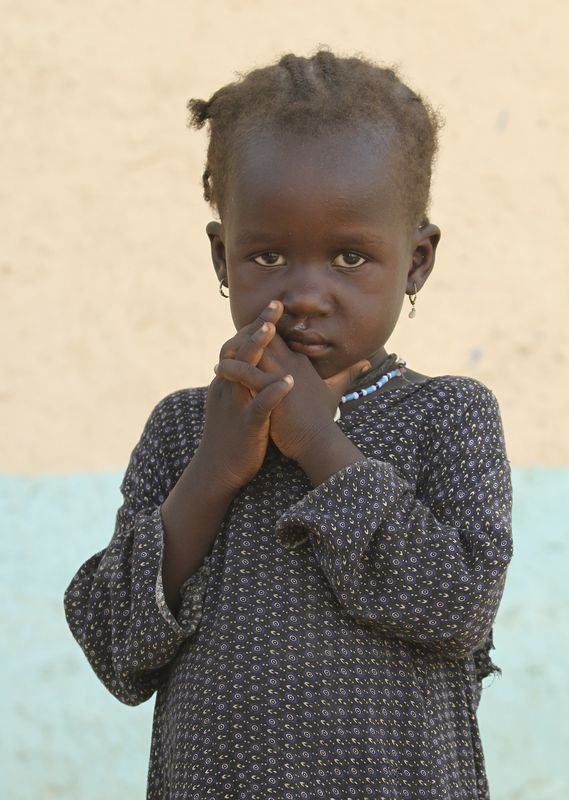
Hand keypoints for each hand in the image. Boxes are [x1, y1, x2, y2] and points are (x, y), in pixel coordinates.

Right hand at [194, 303, 293, 493]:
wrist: (217, 471)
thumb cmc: (234, 437)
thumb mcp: (238, 405)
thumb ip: (248, 385)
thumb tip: (264, 368)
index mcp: (228, 382)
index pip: (239, 345)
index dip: (256, 325)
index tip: (273, 306)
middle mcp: (228, 388)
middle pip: (239, 349)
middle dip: (257, 326)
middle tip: (274, 304)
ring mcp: (235, 405)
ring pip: (244, 371)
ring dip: (257, 349)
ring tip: (273, 330)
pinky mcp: (246, 425)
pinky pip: (259, 406)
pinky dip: (273, 391)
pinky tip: (288, 381)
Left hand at [216, 301, 370, 462]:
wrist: (319, 442)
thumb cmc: (322, 419)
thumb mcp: (335, 390)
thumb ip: (347, 373)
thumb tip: (365, 361)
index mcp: (301, 362)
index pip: (280, 336)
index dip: (265, 328)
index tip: (251, 328)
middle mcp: (292, 363)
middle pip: (266, 336)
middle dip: (246, 334)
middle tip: (229, 339)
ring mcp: (283, 375)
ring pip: (255, 349)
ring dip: (236, 348)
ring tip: (220, 353)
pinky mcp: (273, 392)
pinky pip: (248, 373)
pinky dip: (232, 368)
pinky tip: (219, 369)